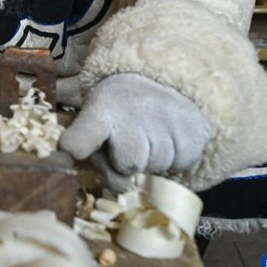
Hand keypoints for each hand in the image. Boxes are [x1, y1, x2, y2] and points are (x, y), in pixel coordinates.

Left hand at [59, 73, 211, 190]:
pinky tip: (168, 137)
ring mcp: (169, 116)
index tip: (70, 150)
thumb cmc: (116, 118)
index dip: (78, 144)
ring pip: (159, 166)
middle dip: (127, 162)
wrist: (153, 83)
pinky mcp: (196, 126)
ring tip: (148, 136)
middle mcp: (134, 111)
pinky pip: (184, 163)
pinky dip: (176, 158)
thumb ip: (97, 158)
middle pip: (129, 165)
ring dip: (153, 160)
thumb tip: (122, 183)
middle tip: (128, 142)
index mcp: (100, 112)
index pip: (86, 133)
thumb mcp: (95, 128)